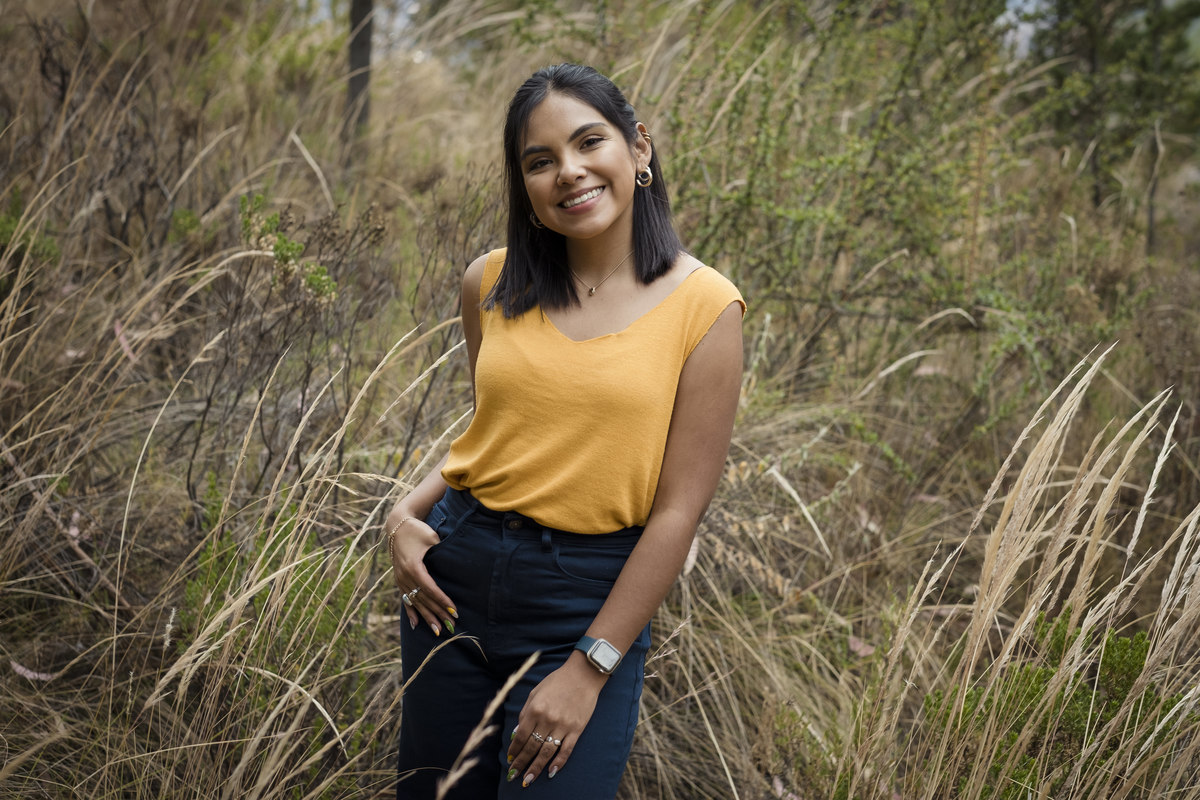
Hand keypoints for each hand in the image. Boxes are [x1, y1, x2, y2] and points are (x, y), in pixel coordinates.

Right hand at [387, 513, 456, 634]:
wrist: (396, 525)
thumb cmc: (418, 530)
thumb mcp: (431, 538)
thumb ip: (441, 551)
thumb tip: (456, 564)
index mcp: (413, 567)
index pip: (430, 589)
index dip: (443, 601)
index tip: (454, 611)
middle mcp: (405, 576)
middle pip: (424, 599)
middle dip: (438, 613)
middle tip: (451, 626)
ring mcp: (400, 578)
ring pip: (415, 601)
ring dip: (427, 616)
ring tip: (437, 630)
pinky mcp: (399, 579)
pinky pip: (405, 598)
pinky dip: (411, 612)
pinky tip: (415, 625)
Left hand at [506, 655, 606, 786]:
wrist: (583, 675)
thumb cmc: (557, 681)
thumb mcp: (536, 691)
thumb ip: (525, 712)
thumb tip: (517, 733)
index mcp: (535, 708)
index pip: (521, 735)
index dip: (514, 749)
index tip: (510, 759)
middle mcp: (548, 719)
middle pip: (532, 747)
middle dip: (521, 763)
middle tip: (514, 776)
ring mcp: (563, 725)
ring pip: (547, 752)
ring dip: (536, 768)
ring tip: (528, 780)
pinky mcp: (577, 729)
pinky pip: (566, 750)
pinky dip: (558, 763)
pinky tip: (551, 772)